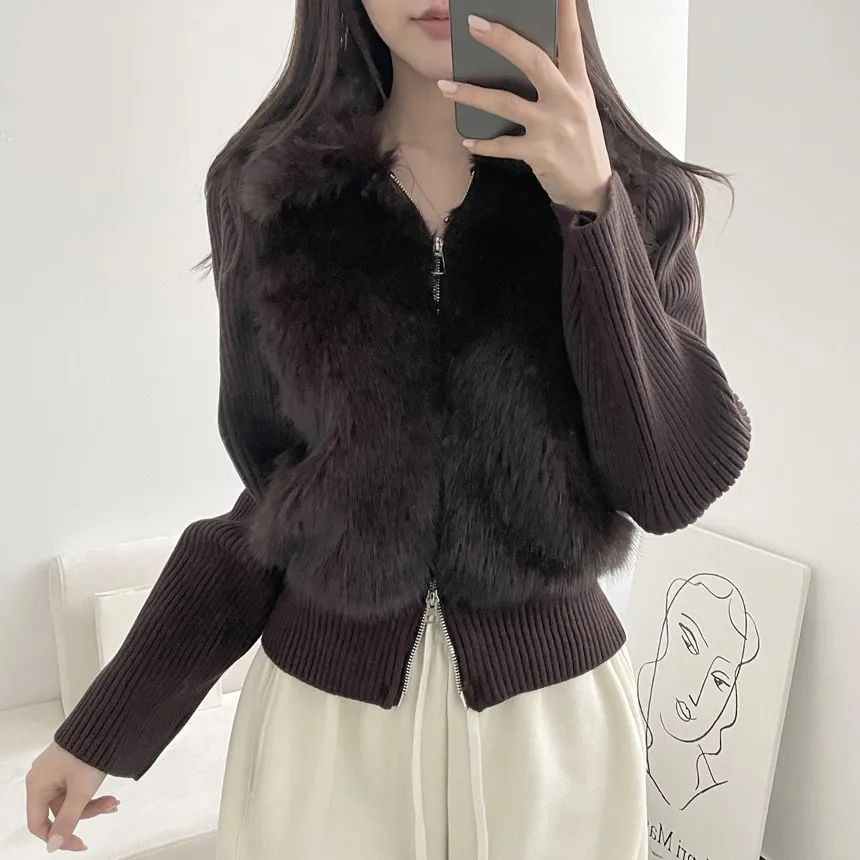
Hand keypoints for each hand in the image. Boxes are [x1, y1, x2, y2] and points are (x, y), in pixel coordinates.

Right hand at [26, 742, 117, 851]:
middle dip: (86, 813)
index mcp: (37, 784)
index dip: (57, 837)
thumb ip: (68, 820)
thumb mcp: (81, 790)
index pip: (38, 824)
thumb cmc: (89, 751)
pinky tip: (109, 794)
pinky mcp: (69, 764)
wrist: (105, 721)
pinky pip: (76, 787)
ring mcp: (56, 770)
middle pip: (59, 811)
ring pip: (71, 800)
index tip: (80, 843)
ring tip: (114, 800)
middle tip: (109, 807)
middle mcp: (42, 778)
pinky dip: (91, 792)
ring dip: (93, 803)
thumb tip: (53, 846)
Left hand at [437, 0, 611, 212]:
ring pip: (505, 103)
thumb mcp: (579, 106)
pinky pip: (503, 145)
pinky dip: (482, 144)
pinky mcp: (539, 153)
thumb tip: (524, 59)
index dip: (564, 12)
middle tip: (473, 25)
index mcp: (578, 84)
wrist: (591, 188)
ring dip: (471, 95)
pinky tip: (467, 141)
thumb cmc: (581, 143)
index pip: (572, 40)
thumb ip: (558, 83)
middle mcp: (566, 100)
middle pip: (532, 60)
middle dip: (501, 40)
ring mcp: (552, 127)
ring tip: (446, 86)